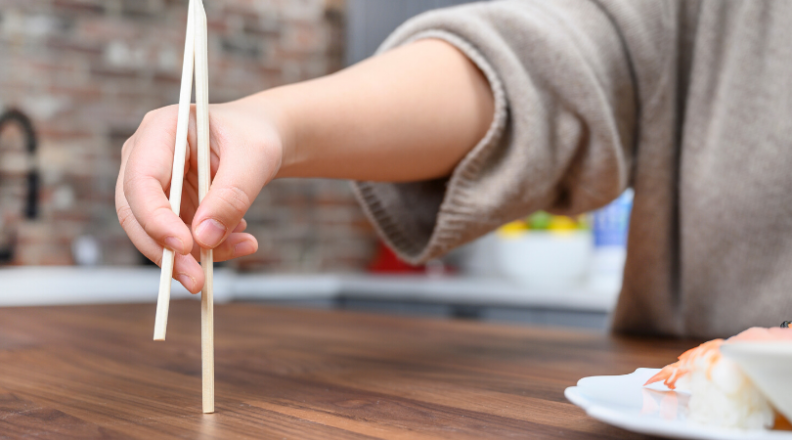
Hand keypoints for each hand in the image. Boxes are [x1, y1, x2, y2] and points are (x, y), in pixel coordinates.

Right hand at [116, 99, 283, 292]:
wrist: (260, 141)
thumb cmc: (255, 138)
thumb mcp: (255, 158)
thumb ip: (231, 195)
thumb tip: (204, 238)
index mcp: (161, 130)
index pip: (141, 180)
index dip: (156, 218)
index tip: (185, 247)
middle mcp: (145, 157)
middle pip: (136, 213)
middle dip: (167, 252)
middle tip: (198, 282)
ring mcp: (154, 185)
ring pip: (156, 234)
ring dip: (196, 254)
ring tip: (243, 246)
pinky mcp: (168, 208)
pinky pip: (179, 239)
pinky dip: (209, 248)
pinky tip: (241, 240)